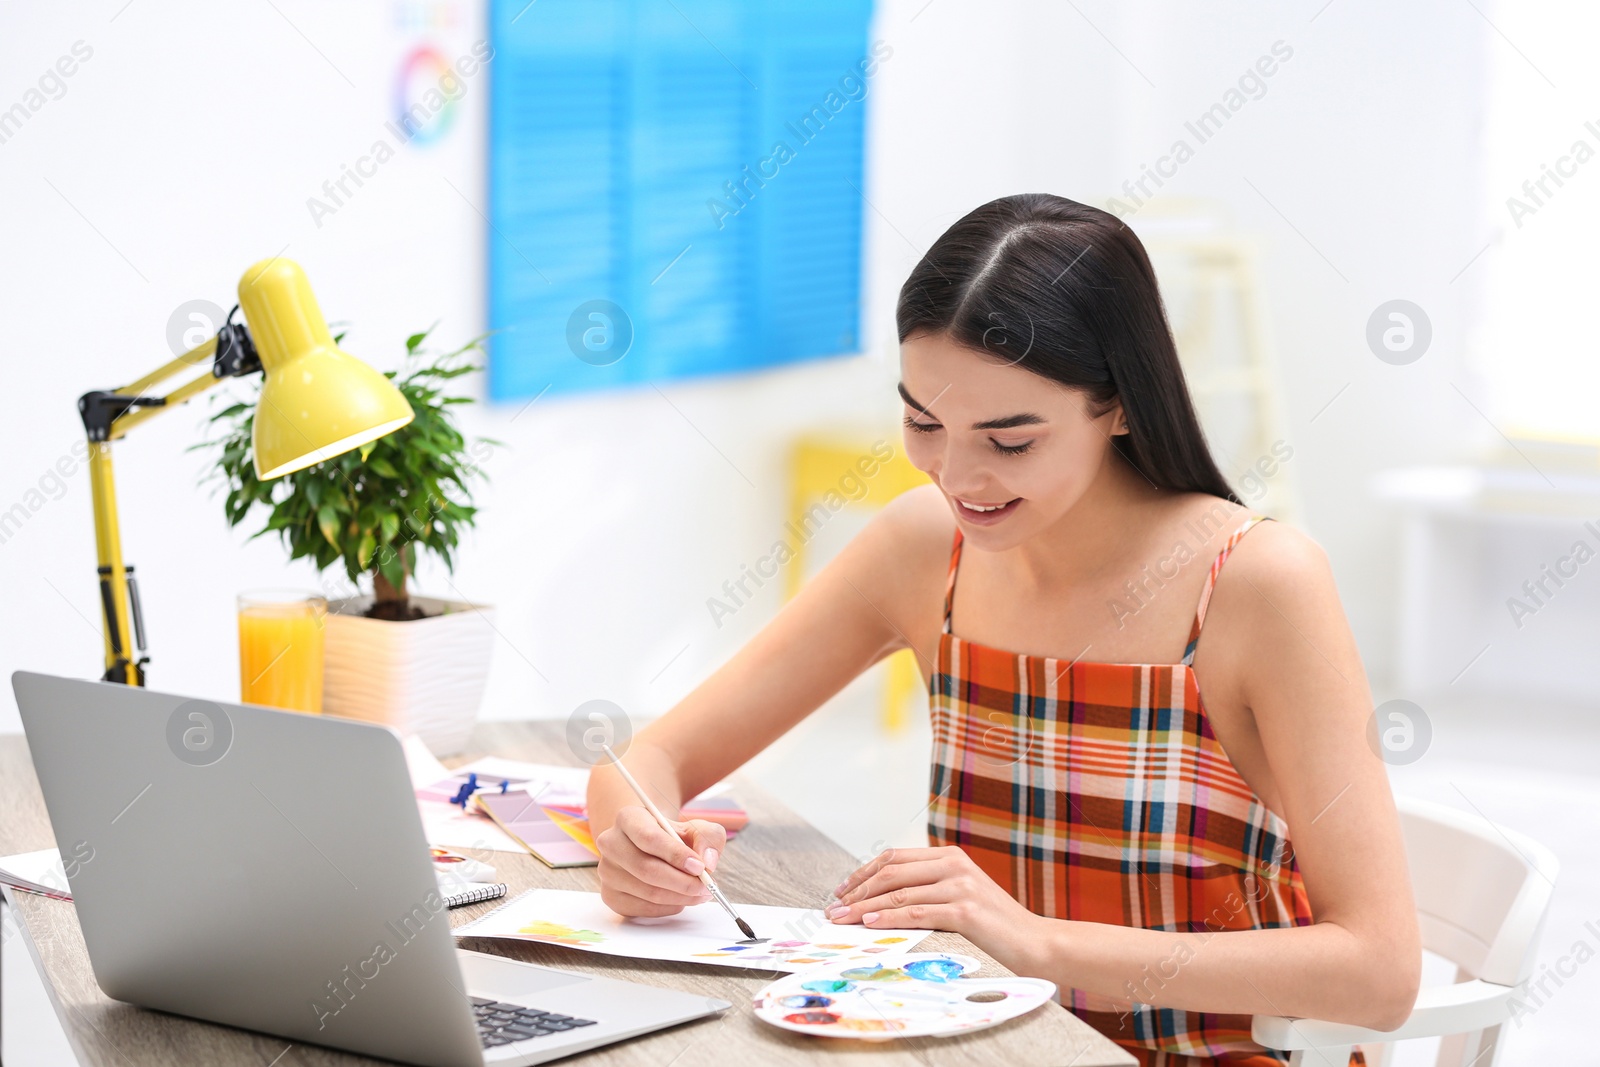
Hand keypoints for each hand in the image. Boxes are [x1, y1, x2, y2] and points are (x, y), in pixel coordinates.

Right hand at [595, 805, 726, 917]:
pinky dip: (669, 907)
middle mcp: (610, 843)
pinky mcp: (610, 896)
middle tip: (706, 886)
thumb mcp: (695, 828)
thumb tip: (708, 862)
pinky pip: (643, 909)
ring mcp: (607, 871)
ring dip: (680, 897)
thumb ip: (708, 838)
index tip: (700, 867)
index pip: (649, 838)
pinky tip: (680, 899)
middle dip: (682, 882)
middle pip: (646, 869)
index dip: (676, 855)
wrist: (650, 847)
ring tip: (699, 893)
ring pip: (647, 892)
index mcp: (628, 818)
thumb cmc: (672, 837)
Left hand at [825, 846, 1033, 944]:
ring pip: (899, 893)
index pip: (894, 857)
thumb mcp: (959, 896)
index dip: (863, 873)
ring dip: (865, 908)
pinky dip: (888, 918)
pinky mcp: (965, 911)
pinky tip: (870, 925)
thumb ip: (928, 889)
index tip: (841, 890)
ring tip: (843, 919)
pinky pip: (916, 913)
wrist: (1036, 944)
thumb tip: (878, 900)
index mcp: (949, 856)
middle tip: (834, 908)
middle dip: (857, 891)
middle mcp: (954, 864)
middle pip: (891, 872)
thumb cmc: (994, 926)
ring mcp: (960, 885)